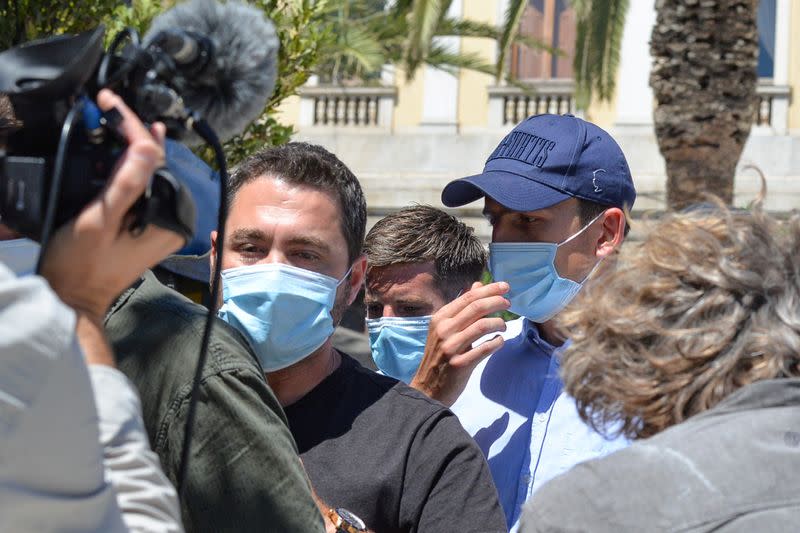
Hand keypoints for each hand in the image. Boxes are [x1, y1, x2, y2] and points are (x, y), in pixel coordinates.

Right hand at [40, 89, 183, 324]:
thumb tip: (148, 146)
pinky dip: (133, 166)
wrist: (72, 296)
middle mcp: (174, 220)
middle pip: (156, 164)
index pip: (156, 160)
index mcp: (170, 219)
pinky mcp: (148, 226)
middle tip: (111, 105)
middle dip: (135, 133)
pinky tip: (128, 148)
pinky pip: (145, 187)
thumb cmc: (81, 265)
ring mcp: (162, 223)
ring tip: (119, 117)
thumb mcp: (101, 220)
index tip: (112, 103)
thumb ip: (126, 184)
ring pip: (151, 173)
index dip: (133, 127)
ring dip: (134, 145)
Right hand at [410, 281, 509, 405]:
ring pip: (483, 326)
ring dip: (499, 323)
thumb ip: (462, 308)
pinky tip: (499, 341)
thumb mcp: (445, 329)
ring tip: (503, 326)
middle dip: (497, 301)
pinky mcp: (460, 364)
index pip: (468, 297)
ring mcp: (451, 347)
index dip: (489, 289)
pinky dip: (497, 342)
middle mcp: (444, 330)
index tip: (505, 287)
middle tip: (508, 303)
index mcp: (440, 318)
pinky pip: (485, 348)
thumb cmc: (439, 356)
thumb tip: (478, 285)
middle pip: (476, 307)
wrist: (427, 388)